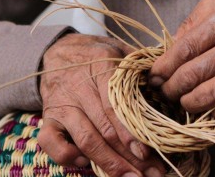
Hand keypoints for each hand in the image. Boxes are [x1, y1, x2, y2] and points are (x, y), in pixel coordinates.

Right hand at [38, 33, 165, 176]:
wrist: (58, 50)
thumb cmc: (97, 54)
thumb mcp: (120, 50)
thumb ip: (141, 64)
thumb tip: (167, 80)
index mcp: (101, 67)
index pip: (115, 106)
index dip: (130, 132)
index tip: (146, 152)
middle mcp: (79, 88)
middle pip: (104, 129)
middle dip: (128, 156)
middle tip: (151, 174)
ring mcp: (62, 105)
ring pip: (84, 140)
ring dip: (108, 163)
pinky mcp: (47, 118)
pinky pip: (50, 142)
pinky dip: (67, 157)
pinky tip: (86, 165)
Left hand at [149, 0, 214, 118]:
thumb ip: (192, 21)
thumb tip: (169, 49)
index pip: (185, 49)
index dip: (164, 67)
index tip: (153, 76)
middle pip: (192, 75)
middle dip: (170, 87)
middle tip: (163, 90)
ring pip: (207, 97)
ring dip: (187, 103)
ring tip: (181, 99)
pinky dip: (212, 113)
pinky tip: (206, 106)